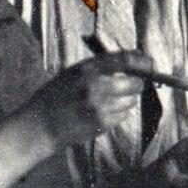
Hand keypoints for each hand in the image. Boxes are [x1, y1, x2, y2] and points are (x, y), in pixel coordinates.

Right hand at [24, 50, 152, 148]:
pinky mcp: (101, 124)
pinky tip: (101, 114)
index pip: (124, 60)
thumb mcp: (72, 73)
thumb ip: (99, 67)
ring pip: (131, 101)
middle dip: (137, 84)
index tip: (149, 62)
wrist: (38, 126)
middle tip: (132, 85)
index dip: (141, 61)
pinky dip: (118, 114)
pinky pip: (122, 116)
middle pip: (135, 83)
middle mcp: (95, 87)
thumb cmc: (55, 97)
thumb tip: (132, 60)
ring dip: (126, 100)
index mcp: (86, 70)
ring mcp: (99, 107)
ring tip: (107, 102)